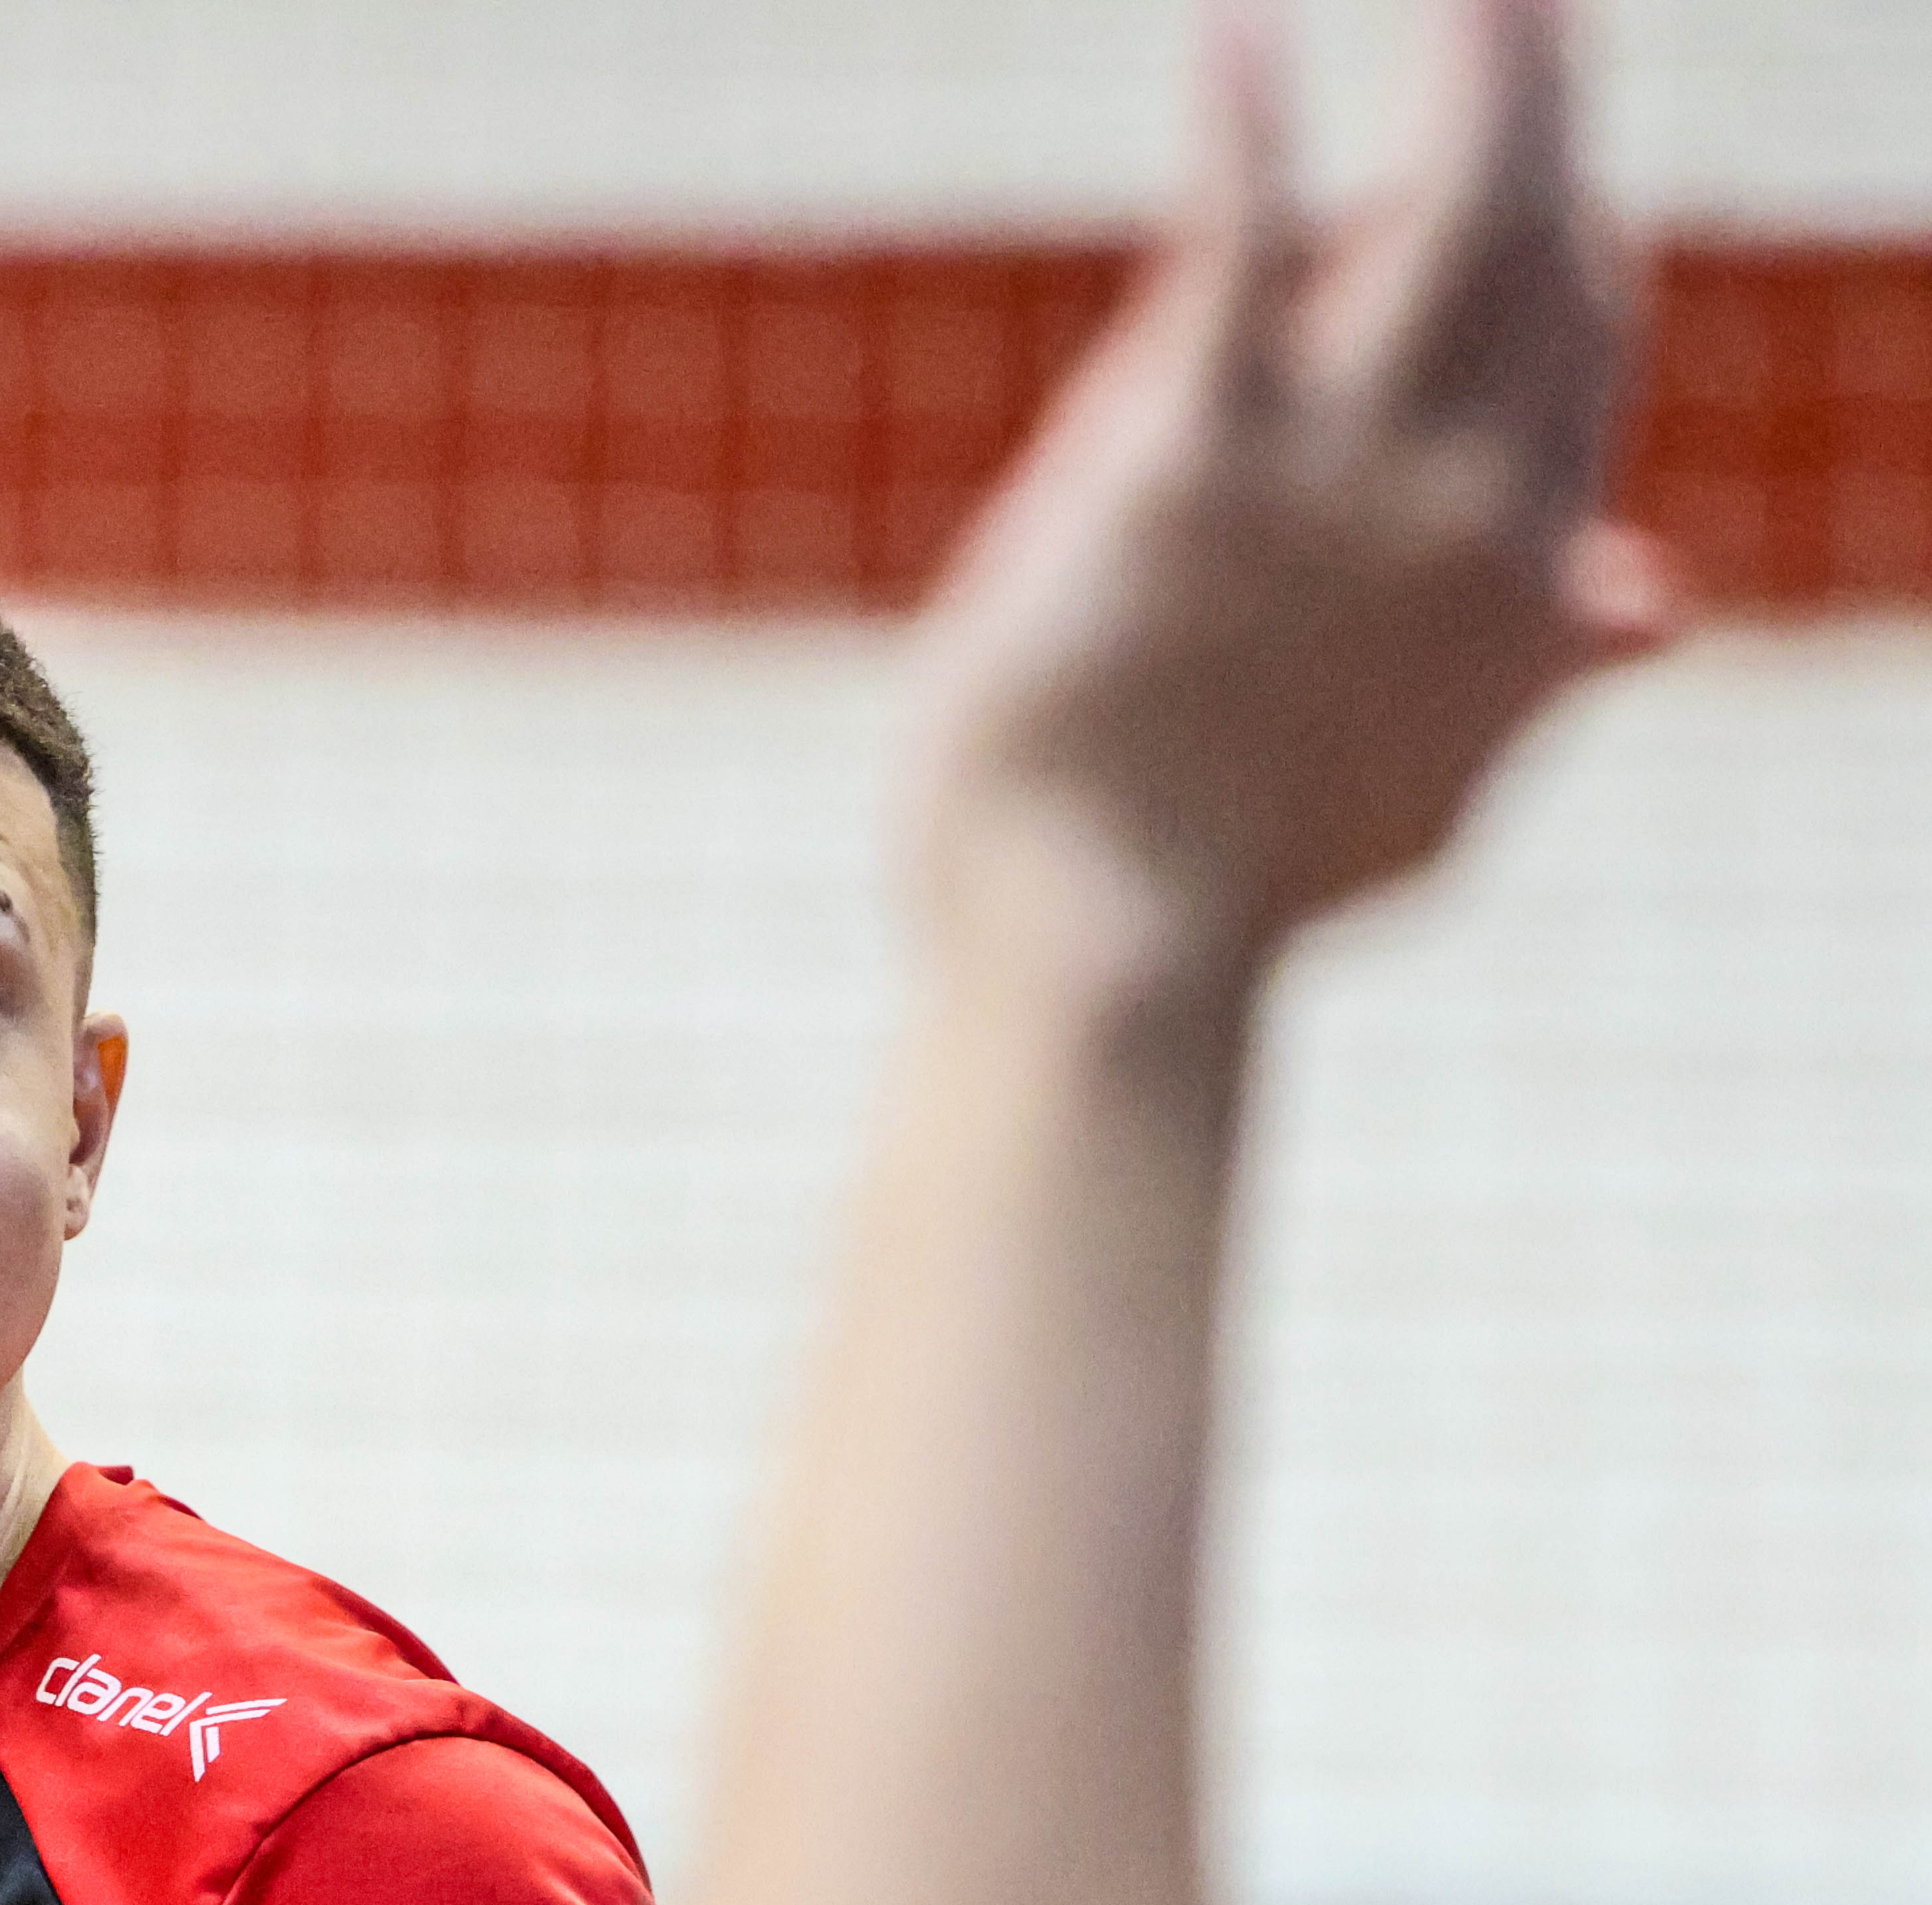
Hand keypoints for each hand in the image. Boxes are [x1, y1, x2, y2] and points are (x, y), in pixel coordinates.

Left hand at [904, 0, 1674, 968]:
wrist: (1114, 949)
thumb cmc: (1237, 888)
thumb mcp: (1430, 787)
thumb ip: (1538, 676)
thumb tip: (1655, 603)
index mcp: (1518, 567)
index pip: (1585, 352)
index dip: (1581, 250)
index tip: (1562, 178)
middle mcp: (1459, 493)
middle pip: (1540, 245)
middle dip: (1546, 100)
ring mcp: (1330, 467)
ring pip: (1442, 210)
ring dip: (1469, 66)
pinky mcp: (1184, 452)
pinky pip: (1234, 242)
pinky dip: (1245, 126)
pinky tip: (1234, 35)